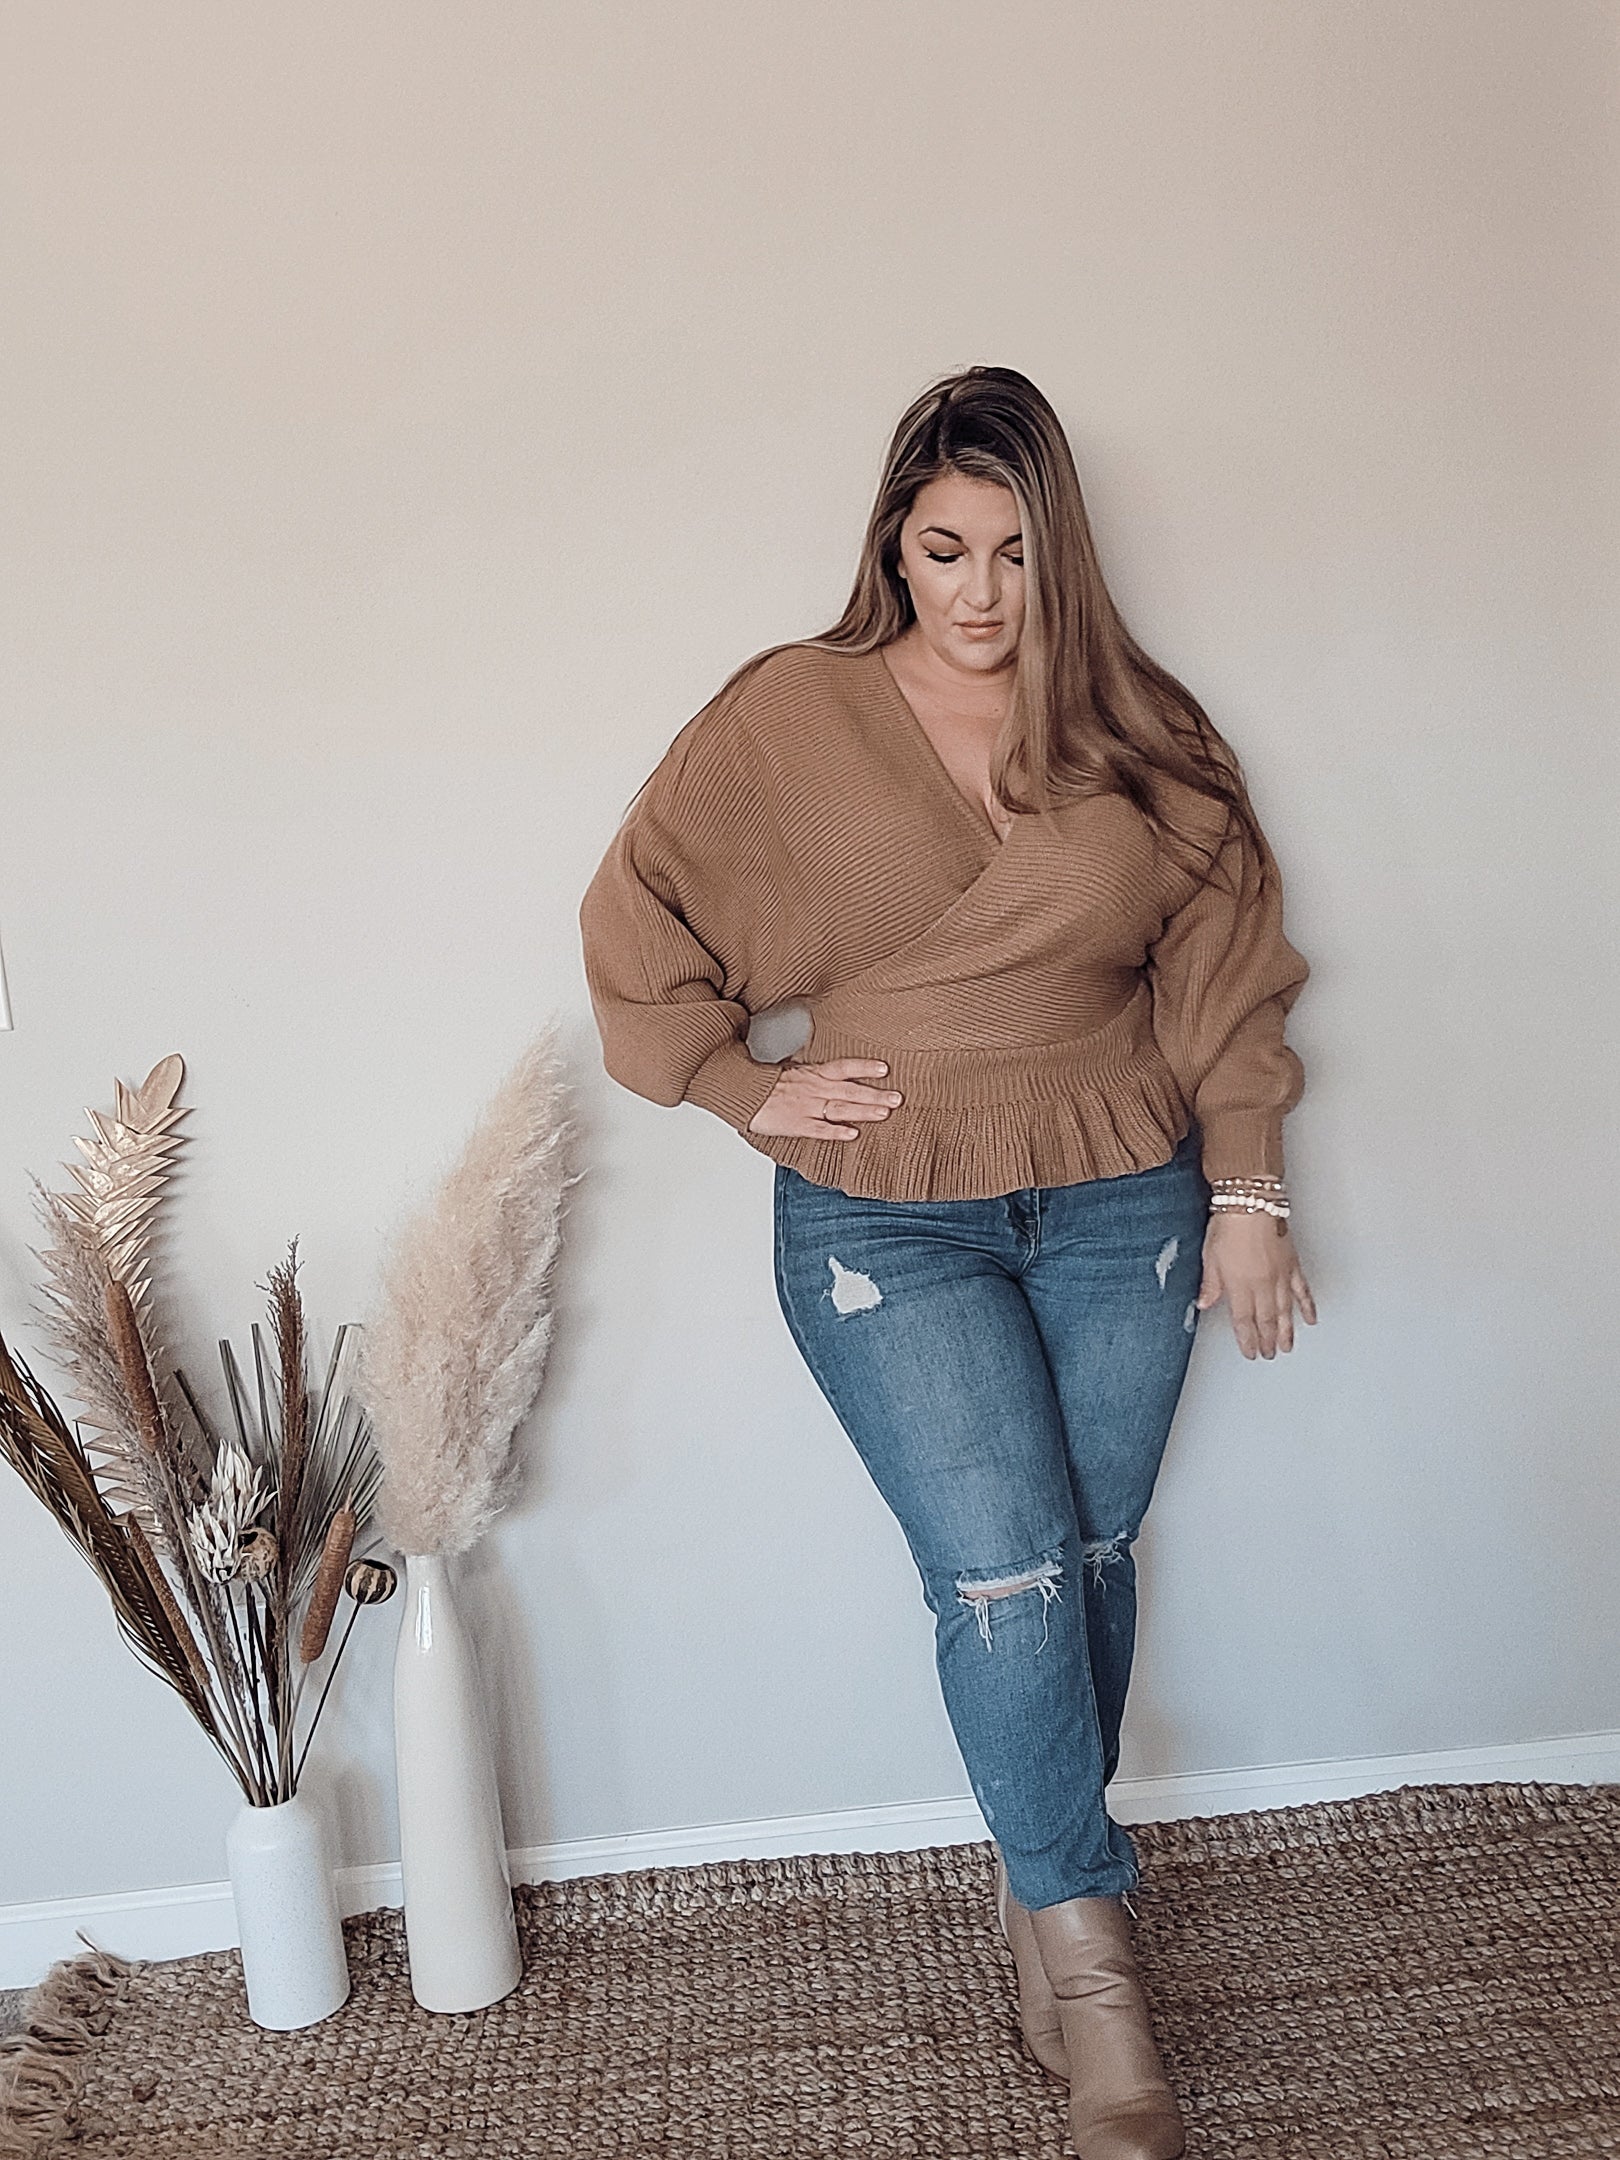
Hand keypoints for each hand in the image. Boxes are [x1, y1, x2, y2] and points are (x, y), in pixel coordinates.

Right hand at [747, 1057, 903, 1141]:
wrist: (742, 1092)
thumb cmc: (767, 1083)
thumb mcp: (794, 1068)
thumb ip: (817, 1071)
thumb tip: (836, 1069)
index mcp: (813, 1073)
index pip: (844, 1067)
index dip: (864, 1067)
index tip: (885, 1068)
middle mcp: (814, 1089)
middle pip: (850, 1090)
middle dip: (875, 1094)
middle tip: (898, 1098)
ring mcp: (806, 1107)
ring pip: (839, 1109)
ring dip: (863, 1111)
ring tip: (884, 1113)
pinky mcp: (796, 1124)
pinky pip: (819, 1129)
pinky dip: (835, 1132)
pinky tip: (852, 1134)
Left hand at [1195, 1211, 1316, 1358]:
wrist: (1252, 1202)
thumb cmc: (1229, 1224)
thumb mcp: (1209, 1256)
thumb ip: (1210, 1283)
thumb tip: (1204, 1303)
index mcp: (1239, 1286)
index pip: (1243, 1321)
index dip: (1247, 1340)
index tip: (1250, 1352)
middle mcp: (1261, 1285)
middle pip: (1265, 1320)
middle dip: (1266, 1340)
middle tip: (1269, 1354)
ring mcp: (1279, 1276)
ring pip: (1284, 1311)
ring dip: (1286, 1331)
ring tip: (1287, 1346)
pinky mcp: (1292, 1265)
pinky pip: (1302, 1290)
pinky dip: (1307, 1306)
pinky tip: (1310, 1318)